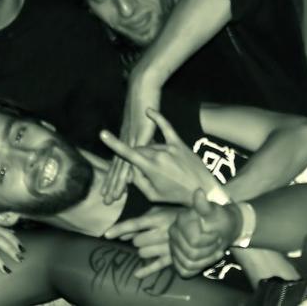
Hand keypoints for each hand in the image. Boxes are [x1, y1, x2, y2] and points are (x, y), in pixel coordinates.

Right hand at [100, 109, 216, 204]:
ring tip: (162, 171)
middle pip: (138, 151)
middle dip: (137, 161)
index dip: (114, 143)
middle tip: (147, 175)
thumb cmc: (177, 196)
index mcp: (151, 168)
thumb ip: (139, 181)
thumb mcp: (153, 195)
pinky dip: (158, 118)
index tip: (103, 133)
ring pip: (150, 145)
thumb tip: (129, 171)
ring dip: (147, 153)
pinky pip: (167, 127)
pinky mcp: (179, 143)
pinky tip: (149, 111)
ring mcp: (170, 147)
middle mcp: (159, 154)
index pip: (128, 154)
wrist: (203, 190)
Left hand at [102, 76, 160, 202]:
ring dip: (118, 182)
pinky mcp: (141, 133)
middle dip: (113, 185)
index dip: (113, 178)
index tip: (108, 192)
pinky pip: (134, 154)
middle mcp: (126, 140)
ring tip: (113, 196)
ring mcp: (132, 138)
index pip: (118, 163)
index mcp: (126, 139)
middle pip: (118, 167)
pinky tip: (128, 179)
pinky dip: (130, 167)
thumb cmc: (143, 102)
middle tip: (107, 201)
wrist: (142, 86)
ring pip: (123, 165)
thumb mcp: (142, 124)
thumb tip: (142, 148)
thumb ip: (142, 138)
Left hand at [104, 206, 180, 278]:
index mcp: (158, 218)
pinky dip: (145, 271)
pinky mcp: (173, 258)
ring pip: (143, 254)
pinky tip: (137, 274)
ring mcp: (168, 247)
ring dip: (143, 250)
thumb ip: (140, 222)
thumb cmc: (175, 215)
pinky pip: (155, 266)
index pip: (135, 224)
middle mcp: (163, 233)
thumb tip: (122, 235)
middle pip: (137, 241)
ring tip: (151, 245)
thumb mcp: (158, 212)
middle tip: (145, 236)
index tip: (107, 234)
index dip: (120, 228)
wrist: (201, 224)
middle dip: (137, 239)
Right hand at [168, 189, 237, 277]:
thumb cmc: (219, 219)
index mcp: (180, 221)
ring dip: (206, 259)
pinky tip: (207, 258)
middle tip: (217, 241)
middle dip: (209, 250)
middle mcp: (173, 233)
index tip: (217, 233)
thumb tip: (199, 191)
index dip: (210, 240)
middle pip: (192, 254)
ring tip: (213, 249)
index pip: (194, 241)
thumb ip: (204, 205)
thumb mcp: (215, 212)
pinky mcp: (176, 259)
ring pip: (188, 264)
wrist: (223, 229)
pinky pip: (185, 271)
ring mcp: (173, 247)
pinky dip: (199, 267)